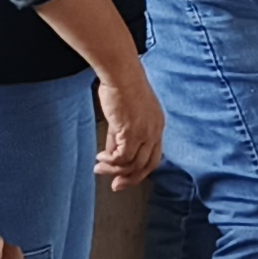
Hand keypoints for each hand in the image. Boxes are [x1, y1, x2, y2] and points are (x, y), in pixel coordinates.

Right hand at [91, 65, 164, 191]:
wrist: (120, 73)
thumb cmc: (121, 87)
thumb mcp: (123, 116)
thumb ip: (118, 137)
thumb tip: (110, 154)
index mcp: (157, 126)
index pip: (153, 156)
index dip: (139, 170)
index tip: (125, 177)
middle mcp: (155, 131)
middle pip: (147, 166)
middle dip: (131, 179)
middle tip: (116, 185)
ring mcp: (146, 133)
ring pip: (133, 164)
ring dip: (114, 170)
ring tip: (100, 167)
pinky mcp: (132, 132)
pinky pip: (122, 157)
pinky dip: (110, 161)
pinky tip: (100, 158)